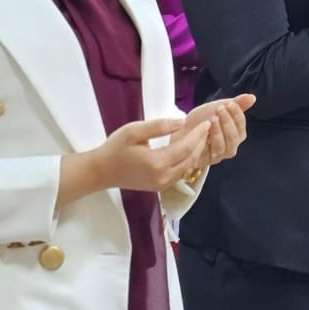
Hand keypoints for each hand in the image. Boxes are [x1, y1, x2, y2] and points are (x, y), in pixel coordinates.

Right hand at [94, 118, 209, 192]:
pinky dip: (188, 160)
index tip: (206, 122)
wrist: (100, 172)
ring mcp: (162, 184)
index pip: (186, 147)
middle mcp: (163, 177)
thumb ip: (159, 126)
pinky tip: (189, 149)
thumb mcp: (134, 131)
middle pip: (191, 158)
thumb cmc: (114, 149)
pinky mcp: (160, 187)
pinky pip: (180, 173)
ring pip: (188, 167)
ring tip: (202, 136)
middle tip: (208, 127)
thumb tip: (182, 122)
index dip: (198, 134)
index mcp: (157, 163)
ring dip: (197, 152)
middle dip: (201, 142)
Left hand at [185, 94, 255, 166]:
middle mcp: (231, 145)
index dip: (238, 114)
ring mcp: (220, 153)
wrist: (181, 129)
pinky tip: (207, 128)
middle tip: (220, 109)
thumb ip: (237, 103)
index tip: (230, 104)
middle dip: (229, 121)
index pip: (242, 125)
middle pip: (236, 137)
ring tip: (213, 118)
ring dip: (221, 130)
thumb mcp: (218, 107)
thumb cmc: (201, 120)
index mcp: (236, 132)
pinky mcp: (210, 159)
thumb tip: (253, 97)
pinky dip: (213, 139)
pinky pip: (216, 152)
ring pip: (228, 146)